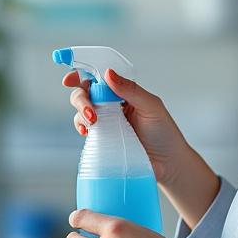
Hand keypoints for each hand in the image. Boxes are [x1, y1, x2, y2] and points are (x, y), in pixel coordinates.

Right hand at [63, 68, 190, 189]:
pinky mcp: (102, 138)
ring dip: (81, 112)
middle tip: (90, 111)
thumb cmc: (164, 134)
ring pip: (82, 109)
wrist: (167, 165)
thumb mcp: (151, 107)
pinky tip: (87, 131)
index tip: (70, 79)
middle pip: (86, 91)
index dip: (83, 73)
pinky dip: (81, 126)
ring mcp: (106, 121)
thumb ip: (130, 90)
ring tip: (93, 123)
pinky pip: (84, 127)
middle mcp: (112, 104)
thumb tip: (108, 73)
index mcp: (125, 91)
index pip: (101, 76)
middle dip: (81, 97)